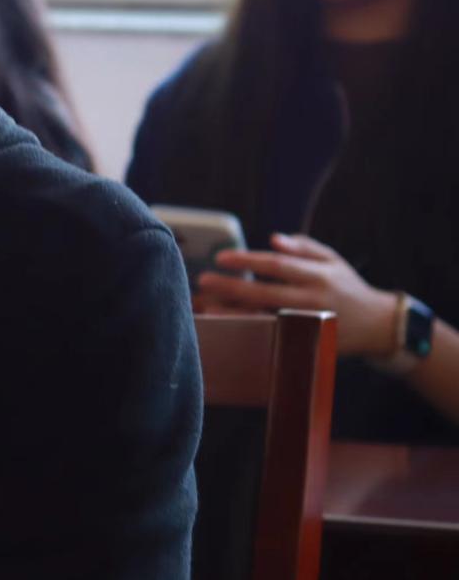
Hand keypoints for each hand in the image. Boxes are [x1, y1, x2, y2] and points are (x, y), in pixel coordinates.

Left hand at [195, 233, 398, 357]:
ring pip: (264, 318)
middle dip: (231, 287)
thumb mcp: (332, 261)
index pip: (277, 265)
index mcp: (318, 276)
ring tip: (206, 306)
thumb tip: (273, 238)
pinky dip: (247, 330)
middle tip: (203, 280)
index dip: (248, 261)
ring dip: (233, 312)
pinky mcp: (304, 341)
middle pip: (265, 293)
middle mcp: (312, 300)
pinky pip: (270, 335)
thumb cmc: (347, 287)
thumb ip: (303, 248)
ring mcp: (307, 324)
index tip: (221, 258)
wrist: (377, 326)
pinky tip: (226, 326)